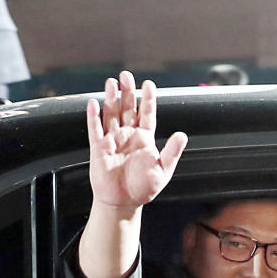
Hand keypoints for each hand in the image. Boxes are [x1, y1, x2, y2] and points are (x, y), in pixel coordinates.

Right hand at [86, 70, 186, 214]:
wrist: (123, 202)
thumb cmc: (143, 188)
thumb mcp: (163, 169)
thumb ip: (172, 152)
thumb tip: (182, 135)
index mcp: (144, 140)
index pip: (146, 114)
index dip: (148, 99)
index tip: (149, 84)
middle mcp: (128, 136)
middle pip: (128, 109)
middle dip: (127, 92)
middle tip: (127, 76)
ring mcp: (113, 140)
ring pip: (112, 114)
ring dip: (111, 98)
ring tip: (112, 82)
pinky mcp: (99, 148)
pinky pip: (95, 129)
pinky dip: (94, 117)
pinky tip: (94, 103)